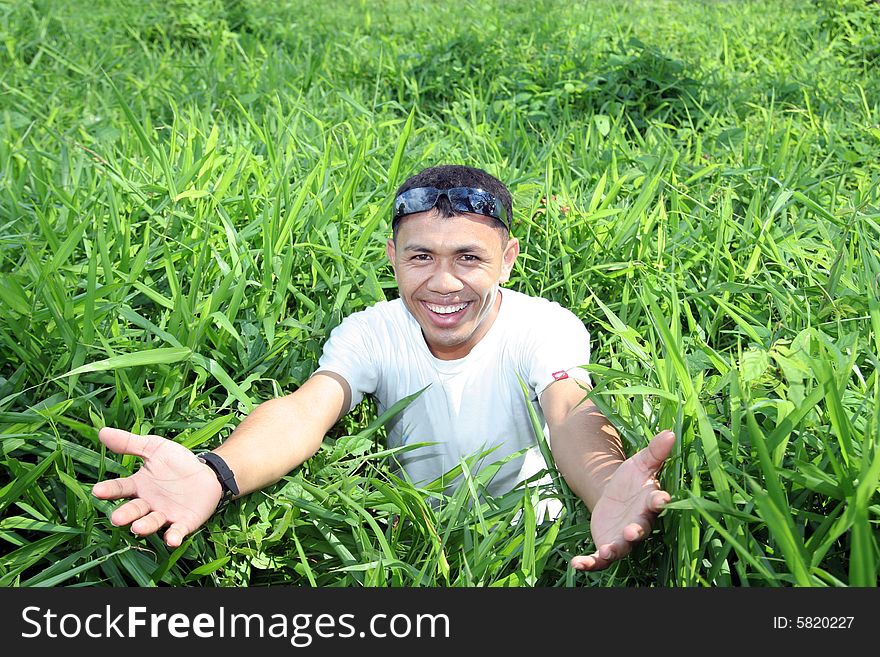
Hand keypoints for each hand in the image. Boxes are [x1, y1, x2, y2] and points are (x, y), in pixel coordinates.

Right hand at [91, 427, 222, 547]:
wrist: (207, 474)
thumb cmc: (177, 462)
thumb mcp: (154, 448)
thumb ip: (130, 443)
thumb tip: (102, 432)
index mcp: (138, 485)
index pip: (120, 488)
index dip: (109, 490)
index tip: (97, 490)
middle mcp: (148, 504)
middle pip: (133, 510)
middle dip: (125, 514)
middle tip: (116, 518)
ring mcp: (165, 515)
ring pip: (152, 523)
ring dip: (144, 526)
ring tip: (137, 527)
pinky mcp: (184, 523)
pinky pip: (176, 531)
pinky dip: (173, 536)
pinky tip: (171, 539)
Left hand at [571, 430, 674, 571]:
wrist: (613, 498)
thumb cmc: (631, 480)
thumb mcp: (640, 463)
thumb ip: (654, 451)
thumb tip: (670, 432)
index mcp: (649, 502)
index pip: (657, 502)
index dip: (660, 501)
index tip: (662, 499)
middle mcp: (639, 523)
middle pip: (640, 529)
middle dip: (637, 531)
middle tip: (633, 532)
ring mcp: (623, 538)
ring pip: (621, 547)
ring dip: (614, 551)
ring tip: (605, 552)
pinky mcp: (608, 546)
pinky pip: (599, 559)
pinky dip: (589, 563)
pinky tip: (575, 563)